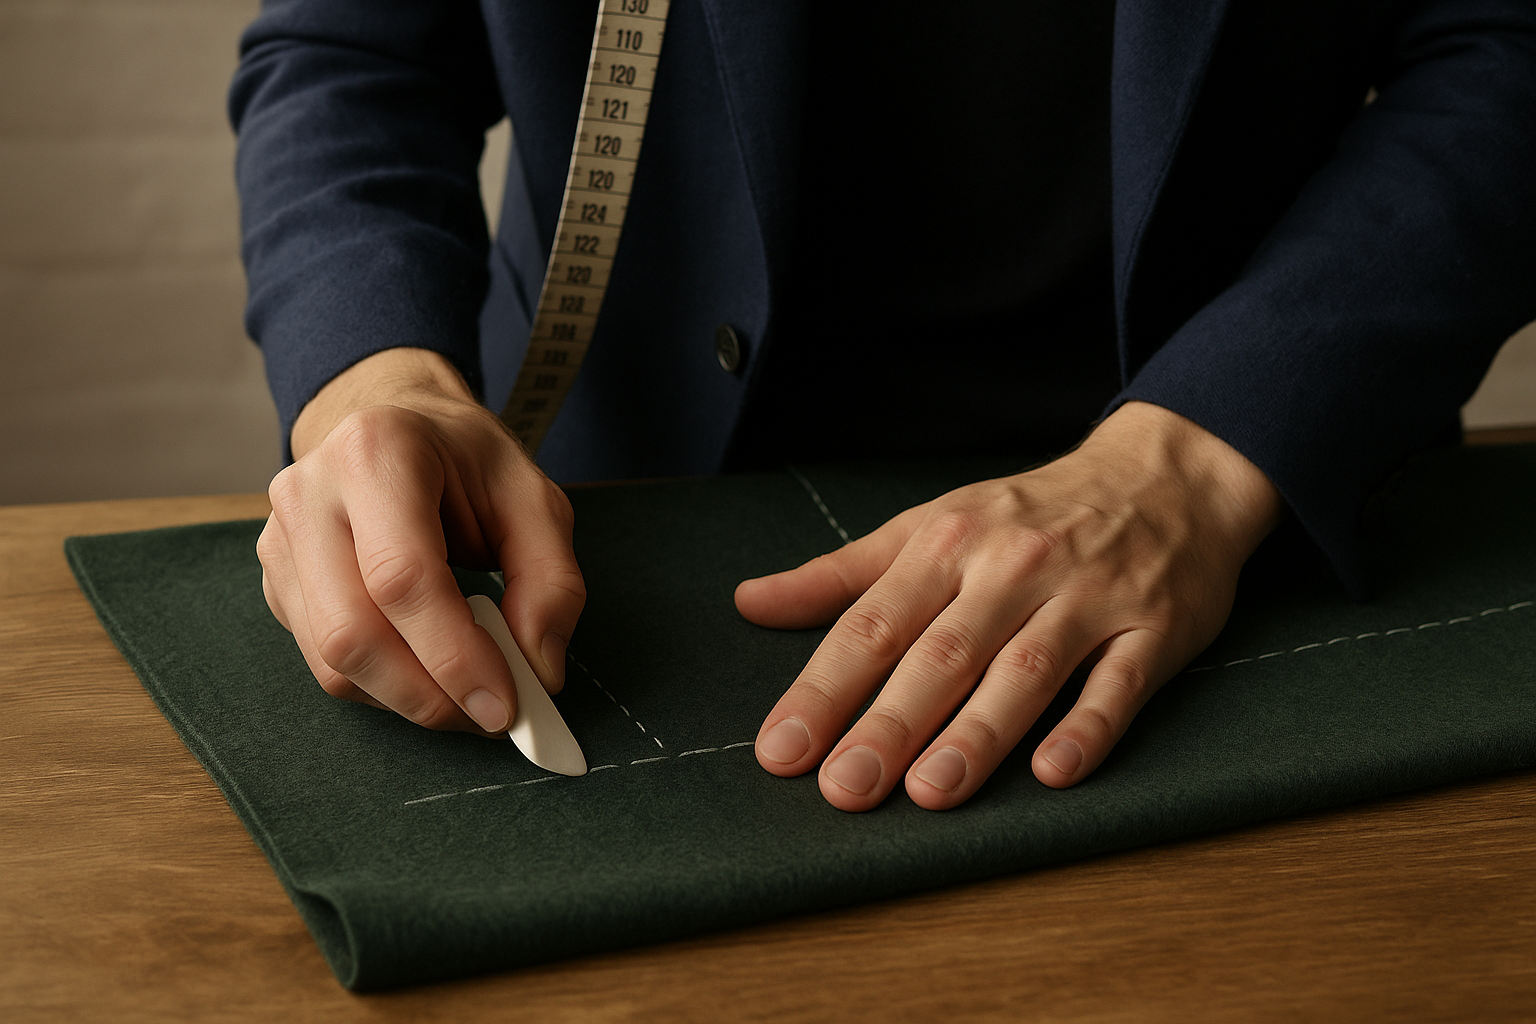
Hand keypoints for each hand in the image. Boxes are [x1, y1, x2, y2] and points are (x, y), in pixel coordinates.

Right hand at [257, 348, 584, 735]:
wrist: (397, 423)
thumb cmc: (464, 460)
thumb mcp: (533, 497)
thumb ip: (551, 580)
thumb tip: (539, 669)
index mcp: (376, 454)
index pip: (402, 578)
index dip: (454, 656)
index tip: (504, 704)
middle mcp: (309, 495)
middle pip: (352, 632)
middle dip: (428, 695)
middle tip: (490, 716)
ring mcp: (280, 540)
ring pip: (331, 661)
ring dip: (407, 700)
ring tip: (467, 697)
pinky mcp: (277, 582)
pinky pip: (323, 662)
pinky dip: (383, 686)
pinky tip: (427, 671)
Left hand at [737, 402, 1283, 810]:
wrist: (1163, 476)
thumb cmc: (1026, 515)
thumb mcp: (927, 526)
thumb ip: (839, 575)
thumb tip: (750, 603)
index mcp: (946, 544)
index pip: (873, 624)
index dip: (824, 689)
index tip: (782, 750)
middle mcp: (1011, 569)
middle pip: (942, 654)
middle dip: (890, 723)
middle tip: (845, 787)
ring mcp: (1086, 598)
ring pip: (1025, 671)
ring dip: (978, 733)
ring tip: (930, 792)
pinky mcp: (1152, 627)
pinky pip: (1119, 683)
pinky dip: (1089, 727)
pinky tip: (1054, 772)